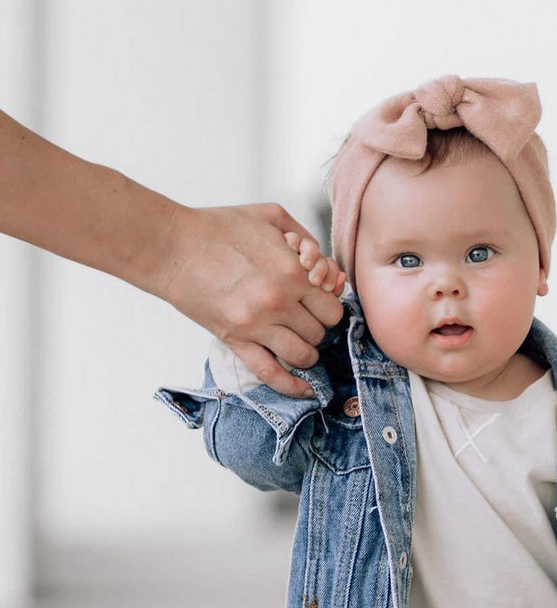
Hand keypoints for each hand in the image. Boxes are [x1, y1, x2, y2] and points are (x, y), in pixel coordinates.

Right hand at [160, 203, 345, 398]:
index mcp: (293, 271)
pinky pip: (271, 373)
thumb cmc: (217, 227)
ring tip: (298, 345)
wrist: (172, 246)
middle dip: (317, 329)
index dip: (329, 308)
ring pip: (304, 356)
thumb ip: (304, 235)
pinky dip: (291, 387)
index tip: (319, 305)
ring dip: (306, 354)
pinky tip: (304, 391)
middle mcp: (279, 302)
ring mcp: (257, 325)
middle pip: (321, 333)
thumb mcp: (270, 215)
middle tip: (305, 322)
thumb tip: (323, 263)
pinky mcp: (236, 340)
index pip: (333, 307)